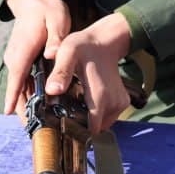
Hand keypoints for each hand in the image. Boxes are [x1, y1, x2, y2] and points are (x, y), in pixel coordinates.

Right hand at [2, 0, 69, 117]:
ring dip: (26, 104)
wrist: (33, 0)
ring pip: (20, 87)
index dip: (13, 97)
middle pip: (17, 89)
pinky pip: (23, 81)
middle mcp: (15, 58)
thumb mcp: (56, 21)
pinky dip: (28, 94)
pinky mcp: (21, 60)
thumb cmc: (46, 11)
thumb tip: (52, 55)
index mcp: (23, 51)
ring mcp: (16, 59)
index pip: (16, 78)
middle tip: (32, 131)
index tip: (8, 114)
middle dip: (22, 109)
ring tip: (36, 125)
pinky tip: (39, 106)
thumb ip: (55, 39)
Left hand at [46, 13, 132, 135]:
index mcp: (100, 96)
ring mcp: (119, 104)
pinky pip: (106, 118)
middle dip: (77, 126)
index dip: (74, 132)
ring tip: (72, 106)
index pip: (89, 131)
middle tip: (62, 113)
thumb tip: (52, 90)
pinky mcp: (122, 104)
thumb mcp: (68, 53)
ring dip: (86, 120)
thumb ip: (61, 72)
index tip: (60, 126)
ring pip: (100, 125)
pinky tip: (84, 102)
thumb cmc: (84, 46)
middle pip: (93, 129)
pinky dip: (95, 115)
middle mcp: (113, 104)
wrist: (104, 41)